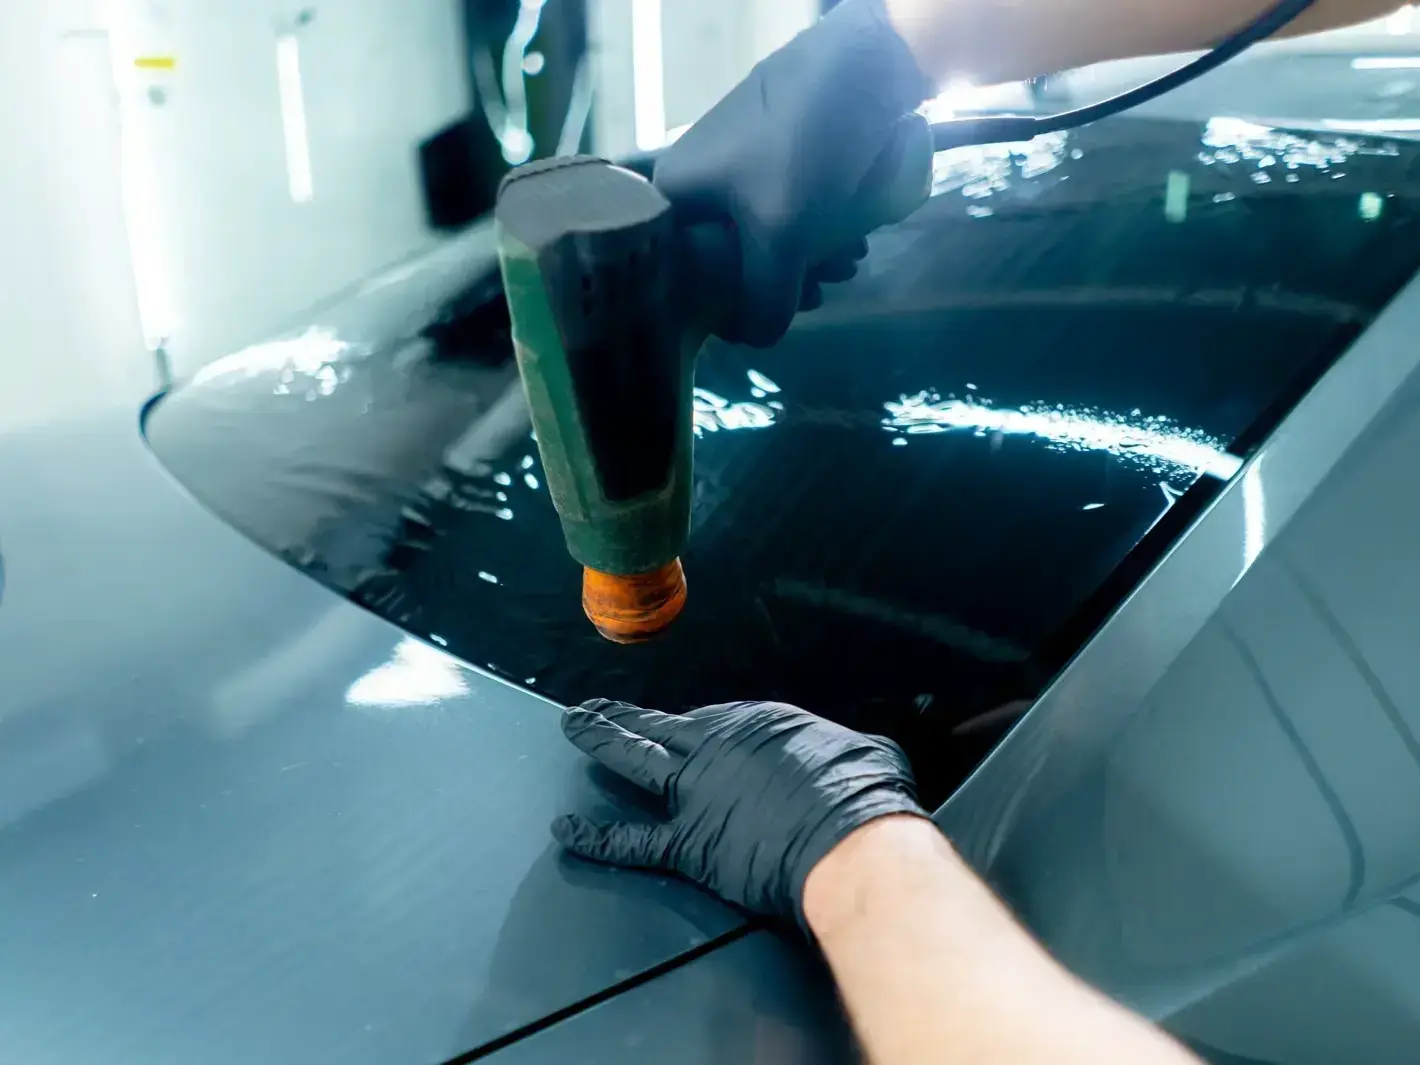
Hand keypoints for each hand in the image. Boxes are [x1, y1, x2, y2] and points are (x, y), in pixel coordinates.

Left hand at [552, 699, 925, 926]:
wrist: (849, 841)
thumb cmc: (862, 794)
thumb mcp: (865, 751)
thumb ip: (846, 750)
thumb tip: (870, 753)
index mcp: (756, 723)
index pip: (707, 719)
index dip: (688, 723)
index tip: (674, 722)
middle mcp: (715, 747)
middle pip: (655, 726)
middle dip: (619, 715)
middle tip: (590, 707)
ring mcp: (695, 792)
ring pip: (632, 759)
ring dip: (598, 740)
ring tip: (573, 728)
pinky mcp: (688, 841)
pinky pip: (632, 839)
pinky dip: (597, 836)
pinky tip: (567, 829)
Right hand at [652, 0, 931, 346]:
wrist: (870, 64)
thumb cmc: (809, 145)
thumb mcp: (781, 235)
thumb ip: (762, 301)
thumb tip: (756, 339)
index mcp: (672, 196)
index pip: (689, 282)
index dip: (734, 305)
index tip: (779, 304)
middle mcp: (696, 186)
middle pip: (733, 269)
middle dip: (786, 283)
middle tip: (822, 286)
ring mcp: (737, 175)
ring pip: (770, 248)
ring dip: (812, 264)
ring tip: (848, 258)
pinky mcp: (777, 166)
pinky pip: (791, 222)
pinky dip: (821, 237)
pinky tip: (853, 240)